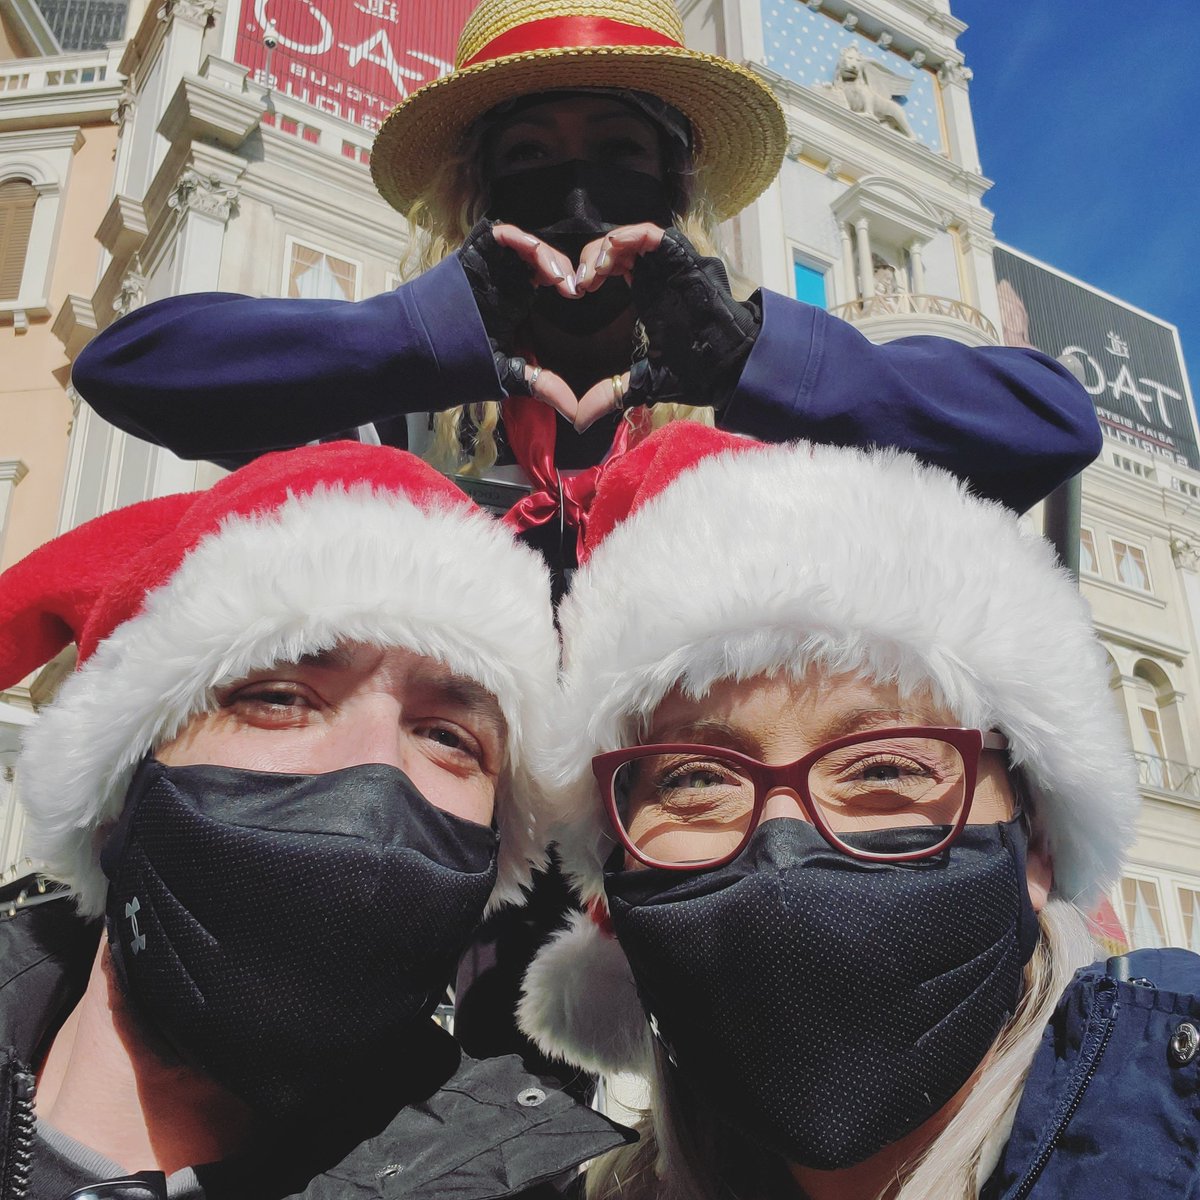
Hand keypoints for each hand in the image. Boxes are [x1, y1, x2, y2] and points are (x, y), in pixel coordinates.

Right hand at [457, 219, 580, 421]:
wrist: (410, 355)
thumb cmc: (453, 365)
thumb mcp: (505, 372)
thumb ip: (540, 384)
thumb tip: (576, 412)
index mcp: (515, 302)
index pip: (549, 280)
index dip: (567, 282)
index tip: (579, 296)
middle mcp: (505, 281)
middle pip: (542, 258)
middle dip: (562, 266)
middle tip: (572, 287)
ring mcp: (489, 267)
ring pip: (525, 243)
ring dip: (545, 253)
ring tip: (556, 277)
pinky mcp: (471, 255)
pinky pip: (498, 233)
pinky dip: (518, 238)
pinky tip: (535, 258)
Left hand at [573, 226, 761, 430]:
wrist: (727, 368)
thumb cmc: (693, 373)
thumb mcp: (641, 383)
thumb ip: (609, 395)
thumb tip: (579, 421)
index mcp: (647, 293)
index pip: (613, 266)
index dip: (590, 272)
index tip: (577, 292)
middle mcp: (656, 275)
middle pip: (616, 248)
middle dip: (591, 258)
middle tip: (580, 282)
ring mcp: (669, 265)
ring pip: (629, 237)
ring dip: (605, 248)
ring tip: (593, 272)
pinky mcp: (682, 259)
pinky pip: (651, 234)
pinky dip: (628, 237)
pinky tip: (611, 256)